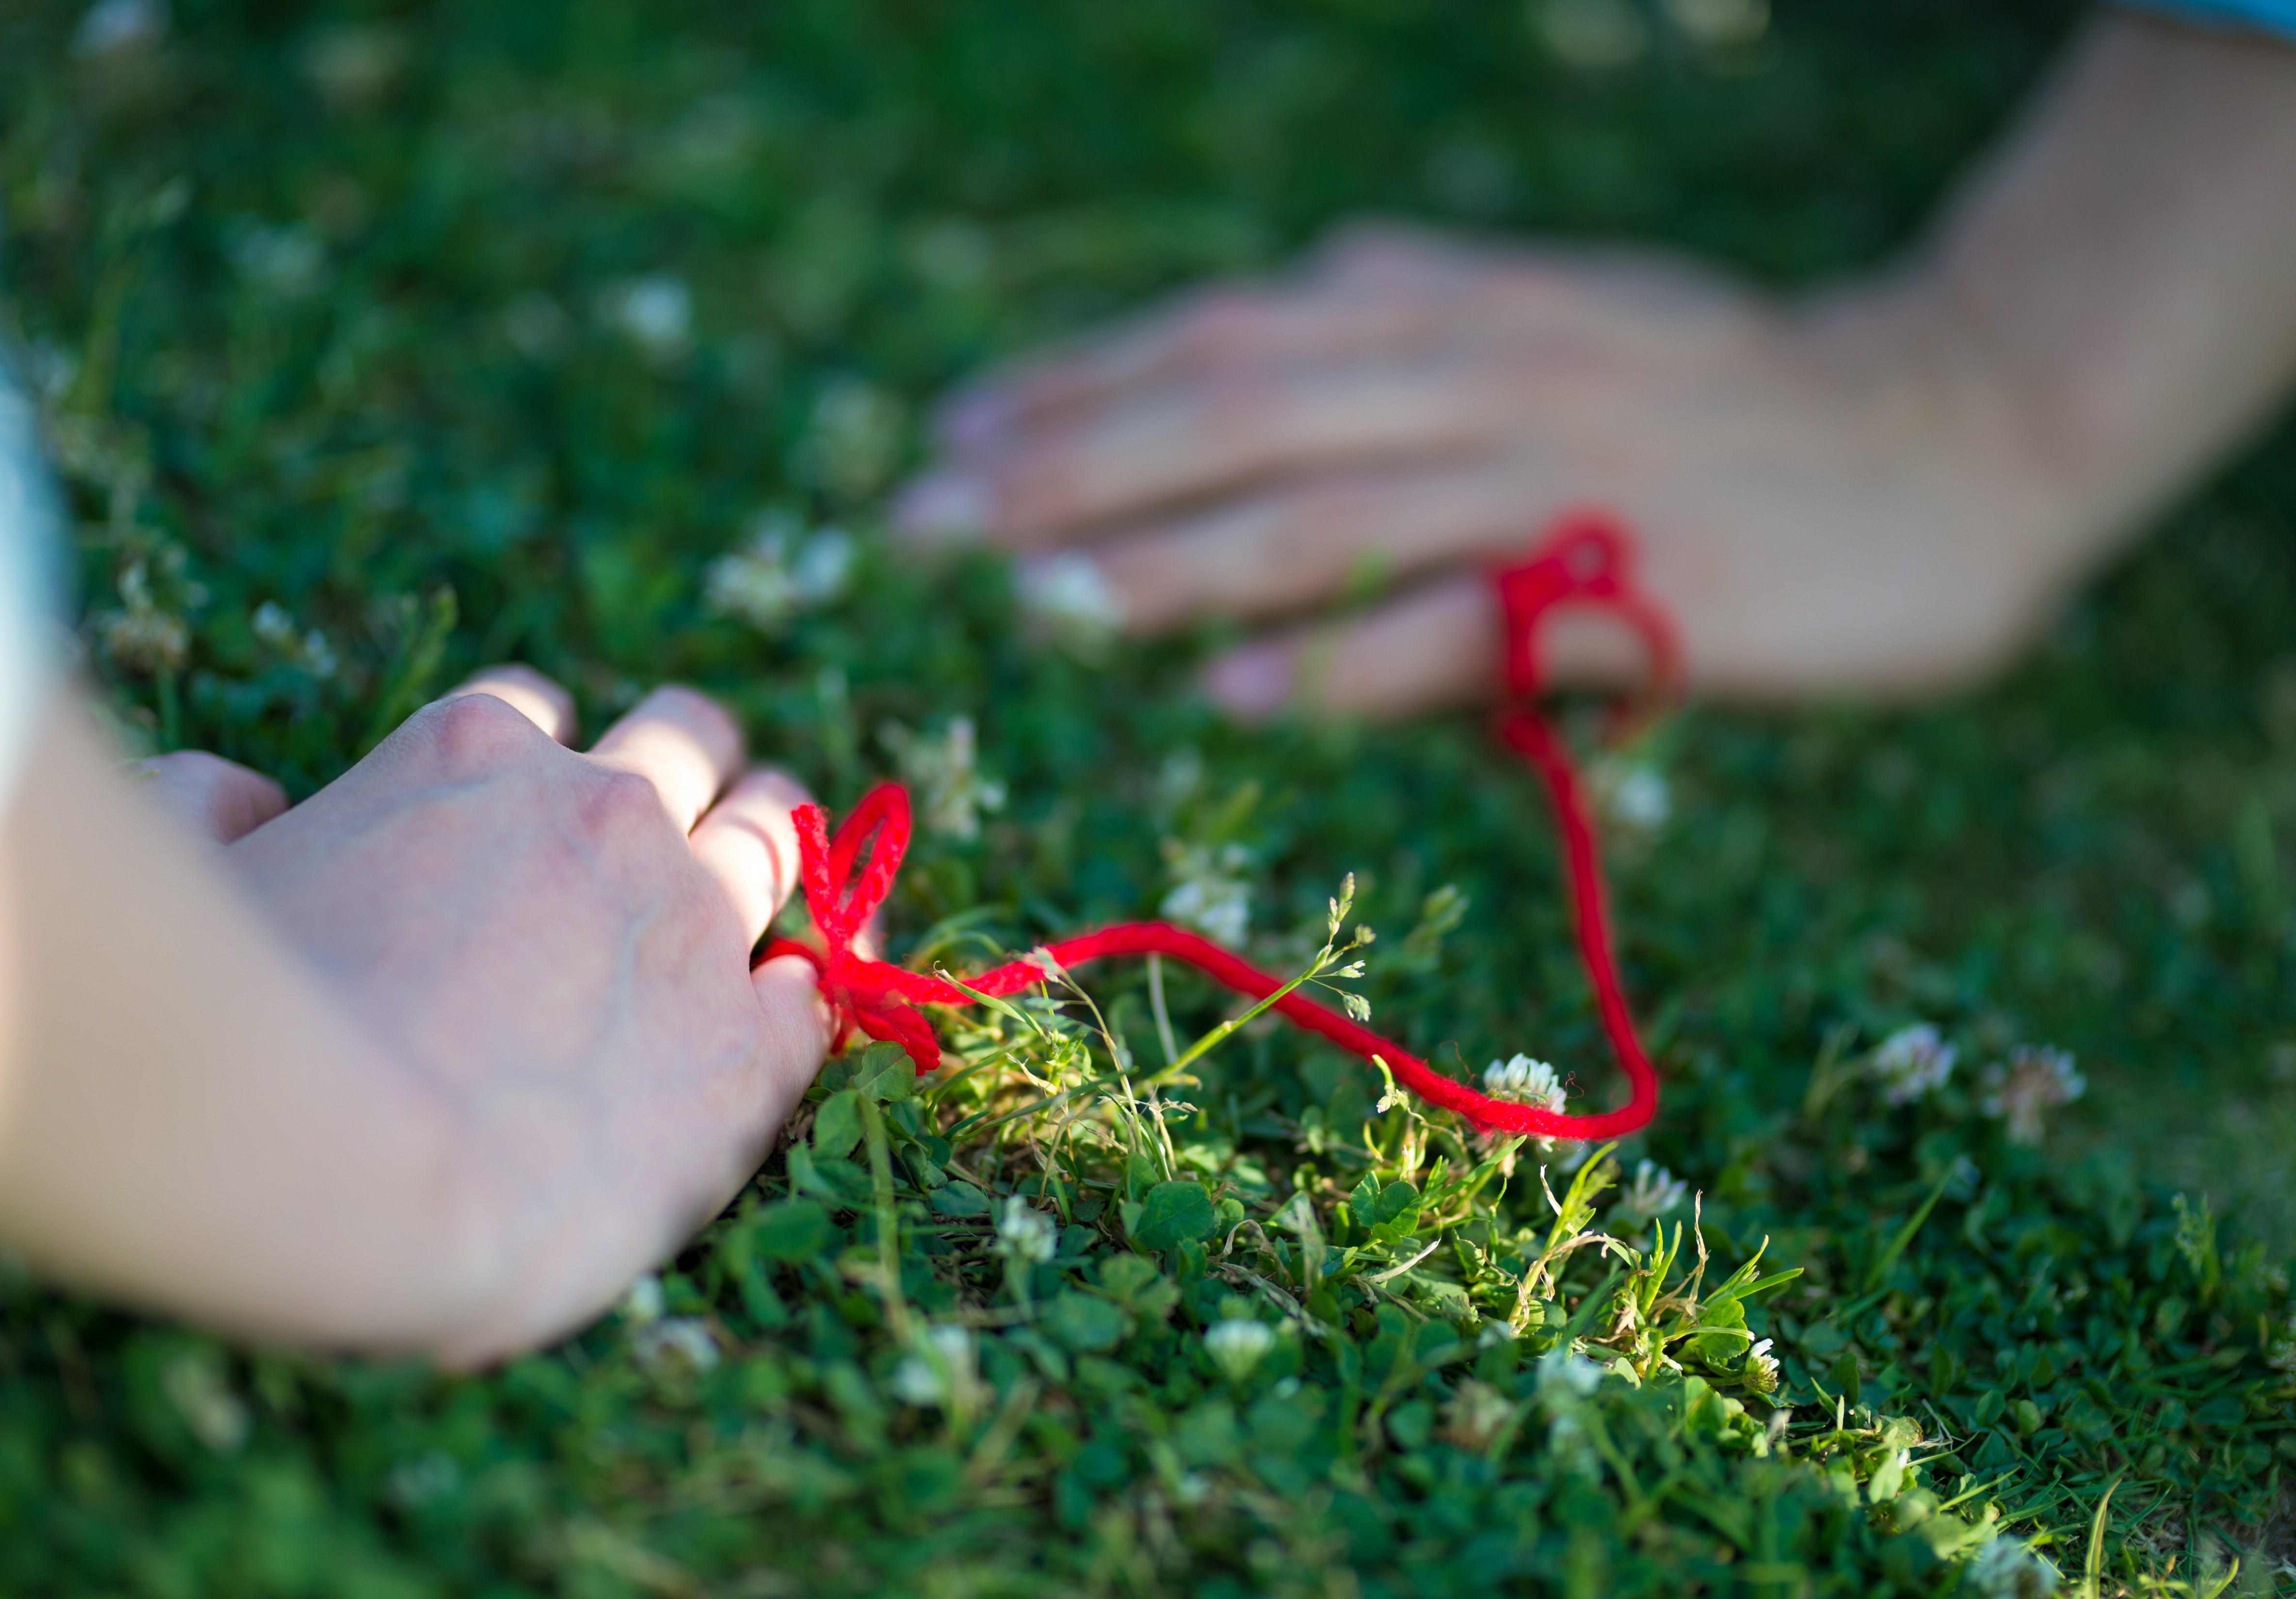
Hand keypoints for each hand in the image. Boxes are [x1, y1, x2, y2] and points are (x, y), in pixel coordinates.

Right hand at [205, 667, 825, 1361]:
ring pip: (777, 833)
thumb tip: (237, 788)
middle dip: (693, 758)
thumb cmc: (240, 1031)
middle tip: (704, 792)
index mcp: (473, 756)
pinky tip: (805, 993)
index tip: (543, 786)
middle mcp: (604, 812)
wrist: (347, 1173)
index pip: (534, 711)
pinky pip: (820, 988)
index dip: (542, 749)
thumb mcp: (194, 877)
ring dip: (777, 833)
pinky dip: (817, 977)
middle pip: (688, 741)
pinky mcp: (747, 1047)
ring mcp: (690, 923)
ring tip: (780, 853)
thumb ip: (211, 808)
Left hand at [898, 226, 2095, 712]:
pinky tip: (1239, 696)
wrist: (1952, 427)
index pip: (1215, 339)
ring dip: (1171, 557)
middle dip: (1062, 469)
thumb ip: (1414, 314)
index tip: (945, 444)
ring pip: (1324, 511)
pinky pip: (1467, 625)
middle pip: (1231, 413)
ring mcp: (1557, 475)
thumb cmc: (1723, 394)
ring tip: (1039, 601)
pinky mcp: (1639, 584)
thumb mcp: (1552, 315)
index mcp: (1449, 310)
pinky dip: (1347, 658)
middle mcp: (1478, 372)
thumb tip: (1283, 303)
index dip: (1070, 390)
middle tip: (916, 529)